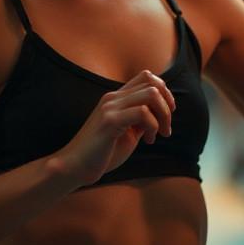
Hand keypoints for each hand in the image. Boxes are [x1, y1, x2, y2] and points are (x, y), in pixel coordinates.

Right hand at [55, 71, 175, 187]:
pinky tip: (148, 140)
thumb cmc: (101, 153)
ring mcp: (111, 107)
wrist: (75, 167)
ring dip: (163, 115)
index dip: (164, 94)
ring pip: (151, 93)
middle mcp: (113, 97)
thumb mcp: (128, 133)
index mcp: (116, 98)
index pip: (147, 77)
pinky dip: (153, 126)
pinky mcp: (110, 121)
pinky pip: (142, 112)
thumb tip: (161, 114)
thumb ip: (141, 121)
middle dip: (168, 105)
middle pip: (153, 82)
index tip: (165, 117)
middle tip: (165, 128)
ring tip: (159, 134)